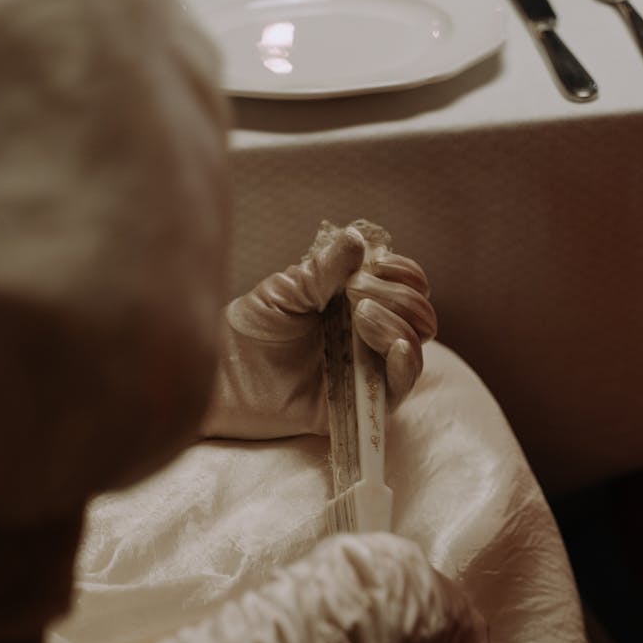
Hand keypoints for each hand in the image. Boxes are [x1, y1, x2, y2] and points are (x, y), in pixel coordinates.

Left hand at [200, 221, 436, 440]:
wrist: (225, 376)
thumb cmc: (251, 330)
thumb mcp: (286, 290)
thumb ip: (324, 270)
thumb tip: (358, 238)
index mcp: (357, 302)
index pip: (405, 285)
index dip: (404, 274)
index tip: (382, 265)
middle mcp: (370, 336)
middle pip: (417, 314)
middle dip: (398, 298)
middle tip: (357, 295)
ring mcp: (368, 369)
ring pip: (414, 347)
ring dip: (398, 324)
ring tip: (361, 316)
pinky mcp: (362, 404)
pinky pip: (400, 387)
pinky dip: (407, 364)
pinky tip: (397, 346)